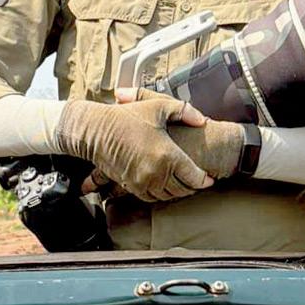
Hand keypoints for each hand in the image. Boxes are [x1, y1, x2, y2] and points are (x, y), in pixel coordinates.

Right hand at [54, 92, 213, 202]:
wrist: (95, 130)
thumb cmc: (127, 117)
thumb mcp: (158, 107)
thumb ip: (185, 111)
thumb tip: (202, 121)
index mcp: (168, 155)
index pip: (195, 177)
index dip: (205, 179)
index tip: (209, 177)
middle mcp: (156, 172)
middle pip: (183, 190)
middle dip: (192, 187)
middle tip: (197, 181)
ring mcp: (142, 181)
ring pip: (167, 196)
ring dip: (177, 192)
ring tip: (182, 184)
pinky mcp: (130, 186)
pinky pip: (151, 197)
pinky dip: (160, 194)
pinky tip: (163, 185)